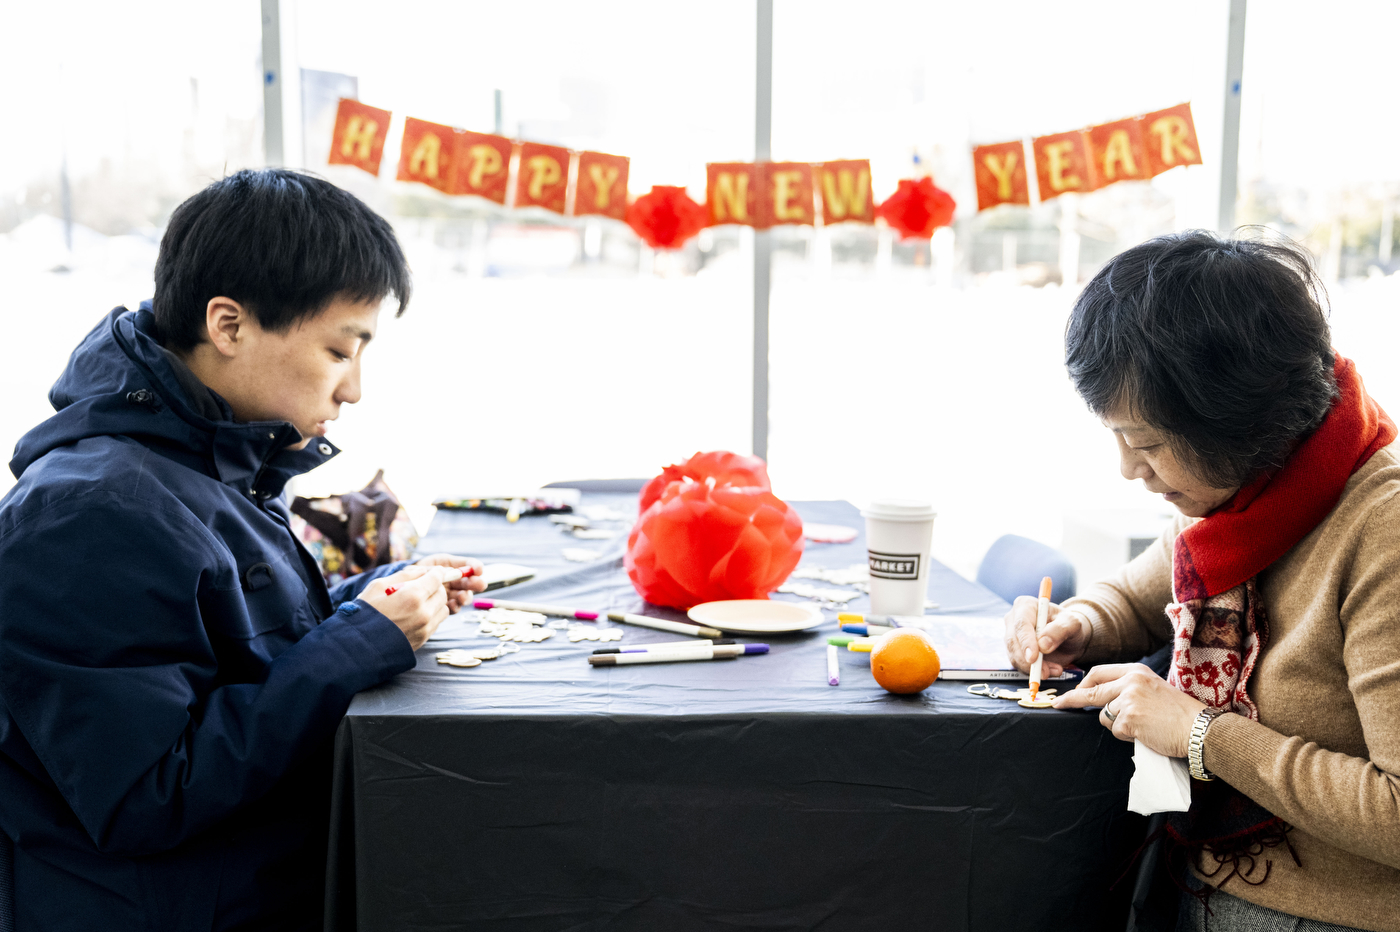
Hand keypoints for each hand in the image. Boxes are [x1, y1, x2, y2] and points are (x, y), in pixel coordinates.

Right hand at [359, 565, 462, 649]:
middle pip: (442, 593)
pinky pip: (436, 622)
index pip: (437, 577)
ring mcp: (425, 628)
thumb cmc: (365, 612)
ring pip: (442, 608)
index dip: (436, 572)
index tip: (433, 571)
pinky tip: (415, 616)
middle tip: (421, 587)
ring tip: (417, 603)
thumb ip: (404, 575)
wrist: (358, 645)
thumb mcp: (378, 586)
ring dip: (435, 602)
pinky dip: (431, 616)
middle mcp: (423, 612)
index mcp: (412, 596)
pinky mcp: (423, 639)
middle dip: (435, 587)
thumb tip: (423, 570)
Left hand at [414, 553, 486, 612]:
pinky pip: (454, 607)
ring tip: (462, 597)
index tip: (479, 569)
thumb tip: (449, 572)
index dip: (475, 567)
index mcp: (452, 567)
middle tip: (479, 585)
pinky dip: (456, 606)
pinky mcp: (446, 605)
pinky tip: (453, 605)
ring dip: (466, 596)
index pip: (468, 566)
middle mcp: (455, 581)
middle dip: (476, 583)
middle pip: (470, 582)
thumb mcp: (427, 566)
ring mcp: (452, 593)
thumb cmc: (417, 572)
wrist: (404, 586)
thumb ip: (438, 569)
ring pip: (464, 595)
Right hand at [1002, 597, 1090, 676]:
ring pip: (1014, 656)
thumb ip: (1059, 630)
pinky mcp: (1014, 651)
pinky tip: (1049, 670)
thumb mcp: (1072, 623)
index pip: (1021, 624)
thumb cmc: (1069, 625)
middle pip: (1013, 642)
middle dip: (1028, 660)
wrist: (1069, 638)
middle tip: (1046, 672)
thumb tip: (1042, 645)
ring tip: (1055, 670)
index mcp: (1025, 605)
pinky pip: (1019, 665)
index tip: (1033, 657)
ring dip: (1033, 668)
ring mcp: (1012, 636)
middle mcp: (1014, 619)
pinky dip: (1033, 671)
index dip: (1026, 642)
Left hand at [1052, 663, 1206, 756]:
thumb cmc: (1178, 712)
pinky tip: (1146, 733)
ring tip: (1142, 725)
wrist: (1199, 727)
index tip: (1073, 691)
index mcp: (1136, 671)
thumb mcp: (1152, 688)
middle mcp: (1131, 681)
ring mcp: (1129, 700)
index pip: (1099, 672)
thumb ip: (1129, 688)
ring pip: (1104, 716)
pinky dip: (1128, 735)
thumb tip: (1104, 698)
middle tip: (1059, 704)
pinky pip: (1116, 730)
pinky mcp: (1129, 719)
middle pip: (1092, 692)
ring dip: (1118, 725)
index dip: (1083, 683)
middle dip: (1072, 699)